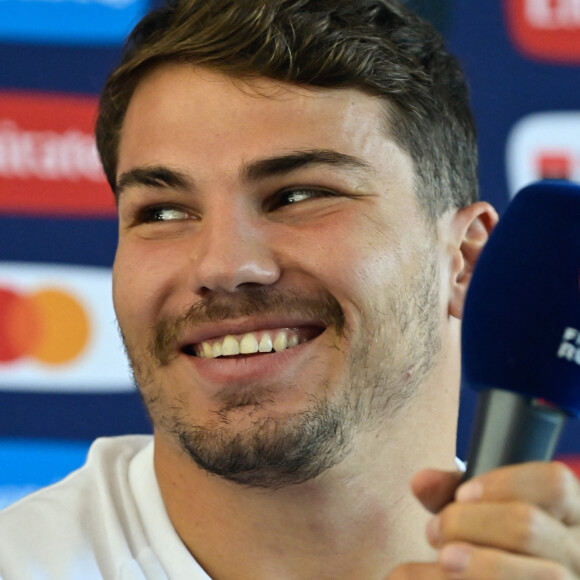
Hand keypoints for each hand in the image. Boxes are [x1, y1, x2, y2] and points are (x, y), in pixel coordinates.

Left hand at [388, 462, 579, 578]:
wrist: (493, 577)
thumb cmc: (490, 549)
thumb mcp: (477, 514)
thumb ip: (448, 494)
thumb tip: (421, 481)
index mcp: (571, 514)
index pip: (554, 482)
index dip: (503, 483)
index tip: (461, 494)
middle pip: (528, 526)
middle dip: (469, 524)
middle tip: (432, 531)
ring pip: (544, 576)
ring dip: (482, 565)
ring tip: (443, 560)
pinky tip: (439, 579)